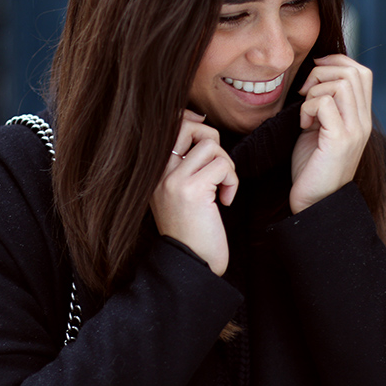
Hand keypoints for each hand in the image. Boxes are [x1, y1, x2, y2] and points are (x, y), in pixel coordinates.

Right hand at [150, 110, 237, 275]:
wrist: (191, 263)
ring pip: (210, 144)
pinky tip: (225, 201)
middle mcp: (157, 173)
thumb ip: (184, 163)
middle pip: (187, 126)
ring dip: (226, 164)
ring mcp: (172, 180)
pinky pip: (223, 166)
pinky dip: (232, 181)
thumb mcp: (180, 193)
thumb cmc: (192, 231)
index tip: (207, 138)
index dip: (192, 122)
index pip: (169, 126)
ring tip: (222, 188)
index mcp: (152, 173)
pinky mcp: (193, 190)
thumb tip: (199, 125)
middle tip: (218, 168)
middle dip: (213, 141)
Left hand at [290, 54, 372, 213]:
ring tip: (305, 113)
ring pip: (341, 83)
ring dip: (314, 90)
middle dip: (322, 72)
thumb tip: (315, 75)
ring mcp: (355, 131)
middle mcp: (364, 122)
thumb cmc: (312, 166)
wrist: (315, 202)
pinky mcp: (340, 140)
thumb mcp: (320, 128)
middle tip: (304, 92)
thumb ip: (325, 104)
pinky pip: (325, 102)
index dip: (335, 64)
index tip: (312, 77)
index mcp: (361, 118)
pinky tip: (303, 124)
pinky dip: (308, 106)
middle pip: (353, 72)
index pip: (361, 72)